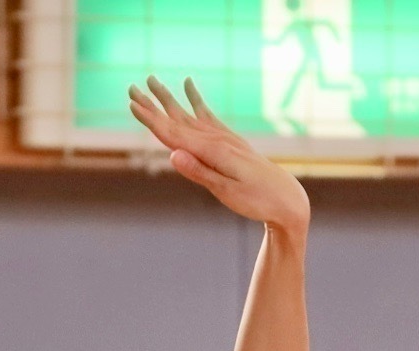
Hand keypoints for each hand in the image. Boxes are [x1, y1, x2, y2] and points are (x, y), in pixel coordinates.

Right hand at [128, 77, 310, 232]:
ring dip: (169, 98)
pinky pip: (207, 115)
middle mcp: (217, 139)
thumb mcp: (227, 192)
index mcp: (212, 152)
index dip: (151, 119)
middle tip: (132, 87)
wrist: (287, 199)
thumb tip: (173, 155)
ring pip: (189, 114)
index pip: (174, 133)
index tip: (131, 103)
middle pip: (177, 119)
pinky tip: (189, 86)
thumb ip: (200, 173)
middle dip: (154, 104)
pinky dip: (195, 100)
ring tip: (152, 80)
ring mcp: (224, 138)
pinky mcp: (230, 141)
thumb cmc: (257, 201)